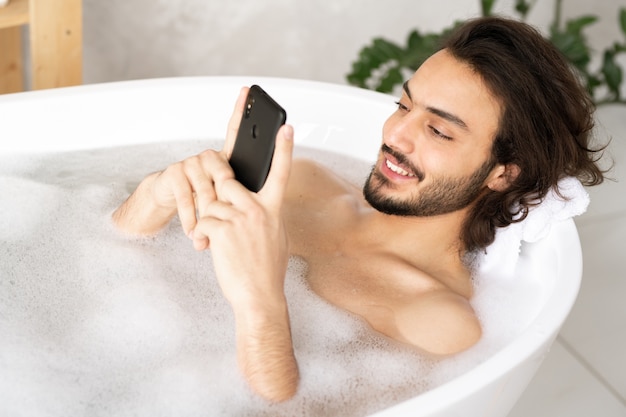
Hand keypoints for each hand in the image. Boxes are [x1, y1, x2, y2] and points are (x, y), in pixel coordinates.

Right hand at [112, 87, 250, 238]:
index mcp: (226, 162)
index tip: (246, 90)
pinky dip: (191, 219)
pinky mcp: (174, 174)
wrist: (174, 213)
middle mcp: (208, 157)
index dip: (240, 110)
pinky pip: (187, 197)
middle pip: (224, 176)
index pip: (234, 132)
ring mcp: (190, 163)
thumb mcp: (228, 204)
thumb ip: (242, 195)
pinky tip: (193, 233)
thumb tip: (262, 201)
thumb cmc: (208, 208)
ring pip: (206, 189)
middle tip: (226, 223)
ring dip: (207, 217)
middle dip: (225, 204)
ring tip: (208, 235)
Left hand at [190, 122, 293, 304]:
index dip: (284, 148)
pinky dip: (202, 234)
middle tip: (220, 214)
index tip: (286, 128)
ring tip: (219, 240)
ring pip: (211, 201)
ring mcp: (240, 220)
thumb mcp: (274, 235)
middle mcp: (258, 210)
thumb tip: (253, 202)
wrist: (259, 296)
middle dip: (217, 193)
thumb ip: (264, 214)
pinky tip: (211, 248)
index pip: (281, 172)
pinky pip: (203, 220)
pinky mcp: (222, 231)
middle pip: (227, 180)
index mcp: (273, 209)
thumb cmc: (266, 269)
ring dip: (209, 219)